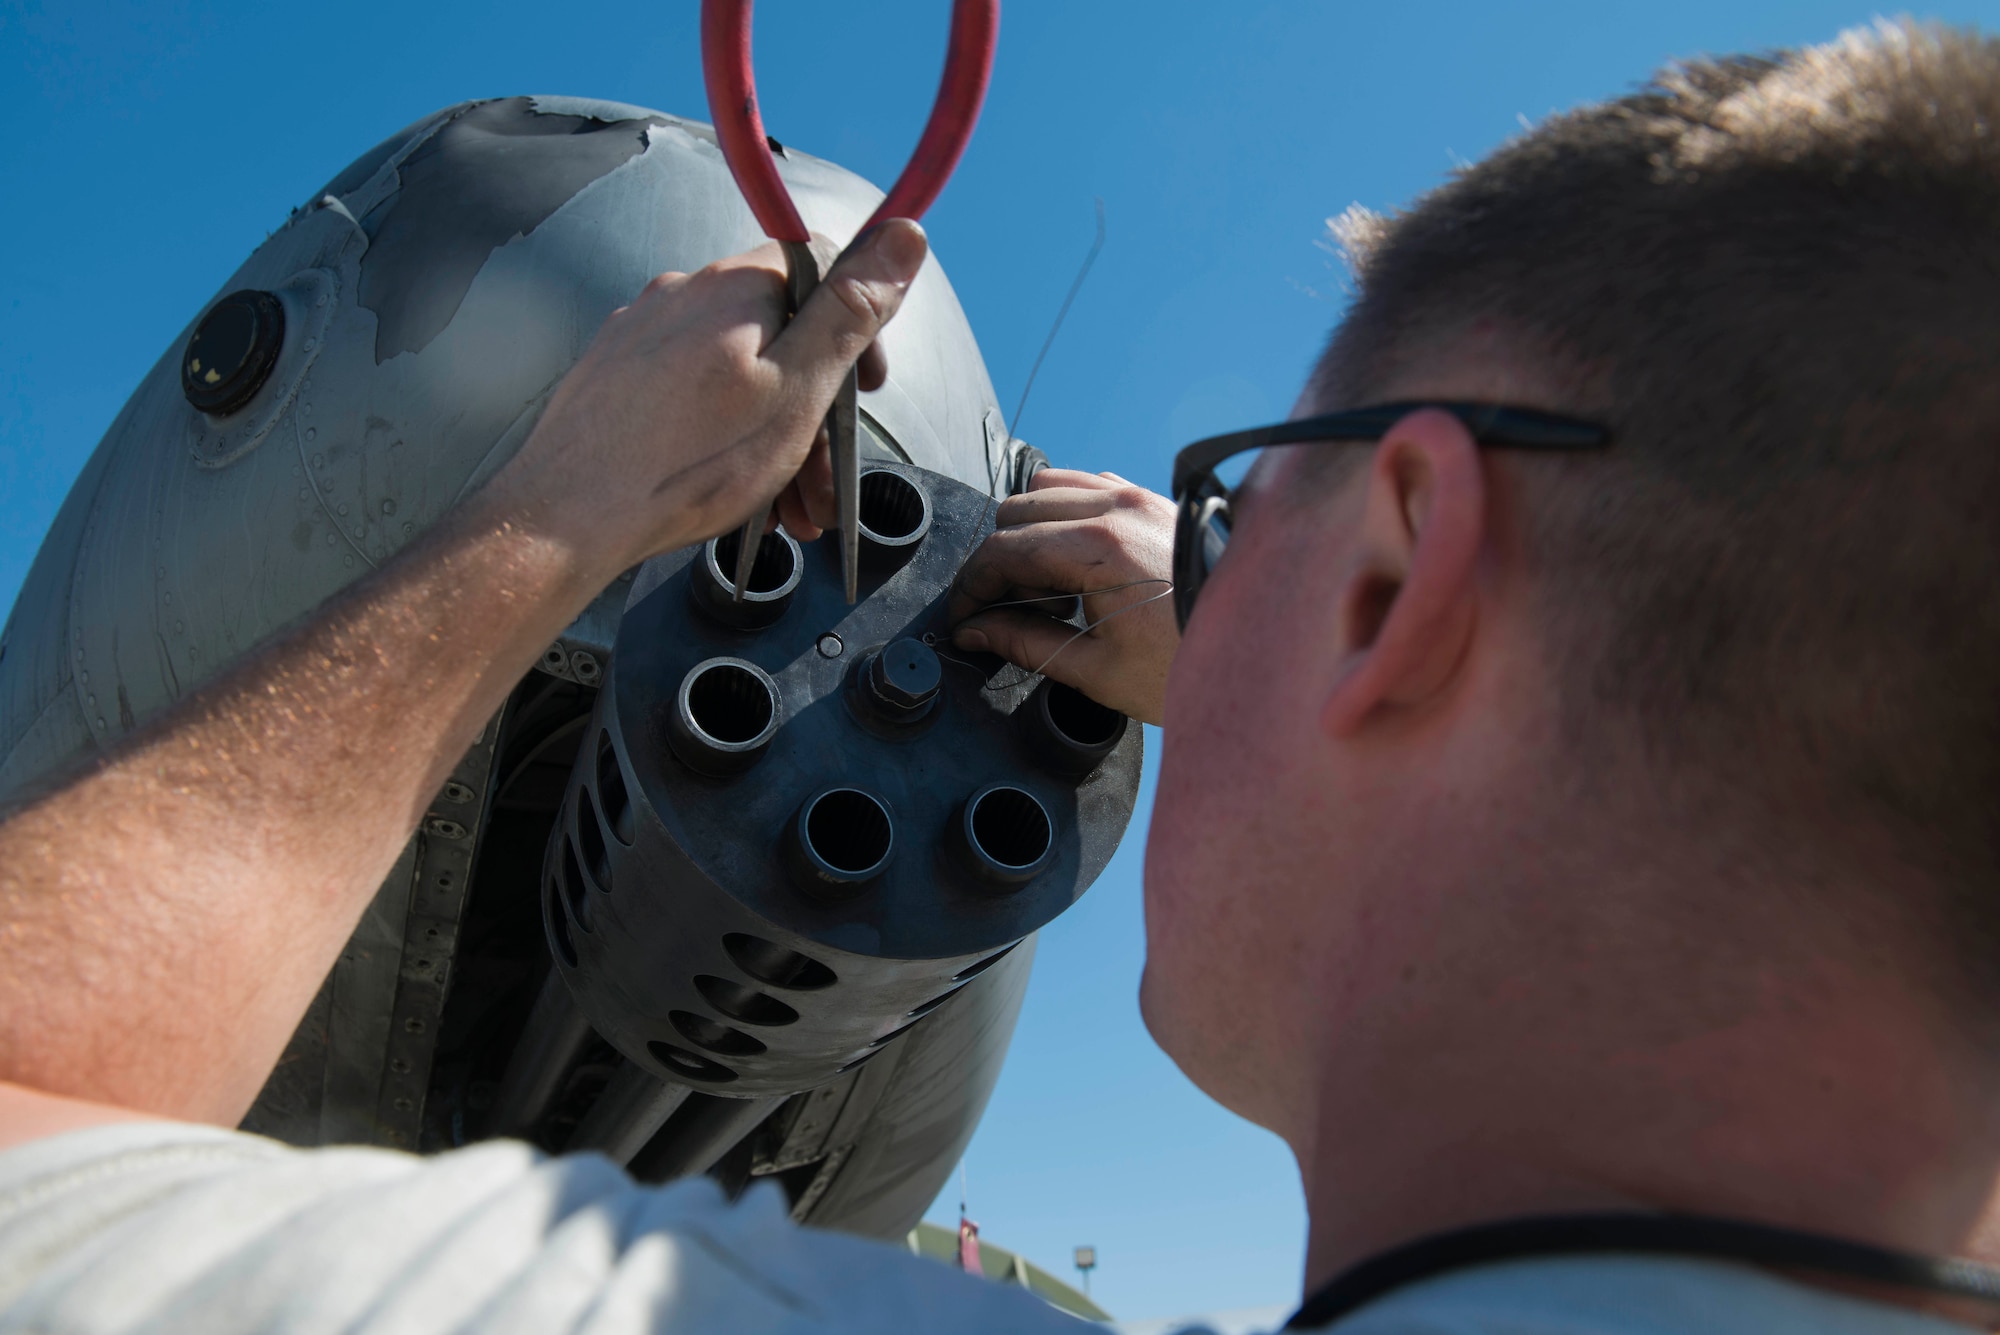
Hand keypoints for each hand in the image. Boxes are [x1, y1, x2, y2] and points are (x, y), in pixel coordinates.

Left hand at [489, 221, 927, 581]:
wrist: (567, 517)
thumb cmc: (686, 464)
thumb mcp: (798, 390)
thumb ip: (850, 311)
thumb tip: (904, 235)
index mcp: (736, 287)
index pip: (820, 268)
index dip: (856, 325)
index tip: (866, 387)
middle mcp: (685, 293)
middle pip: (778, 335)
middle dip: (814, 410)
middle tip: (823, 485)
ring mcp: (643, 334)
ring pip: (735, 375)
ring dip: (771, 439)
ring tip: (782, 511)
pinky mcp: (615, 375)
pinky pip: (690, 397)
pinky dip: (721, 440)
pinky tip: (730, 496)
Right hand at [948, 469, 1178, 725]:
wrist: (1261, 649)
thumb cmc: (1188, 665)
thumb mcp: (1099, 670)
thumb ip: (1027, 644)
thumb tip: (977, 633)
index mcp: (1098, 549)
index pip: (1003, 550)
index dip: (971, 587)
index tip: (964, 618)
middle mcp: (1116, 509)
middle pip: (1016, 511)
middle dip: (997, 560)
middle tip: (1003, 610)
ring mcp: (1137, 497)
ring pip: (1048, 487)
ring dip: (1029, 530)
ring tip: (1041, 586)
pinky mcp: (1153, 500)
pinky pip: (1088, 485)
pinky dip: (1065, 513)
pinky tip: (1073, 561)